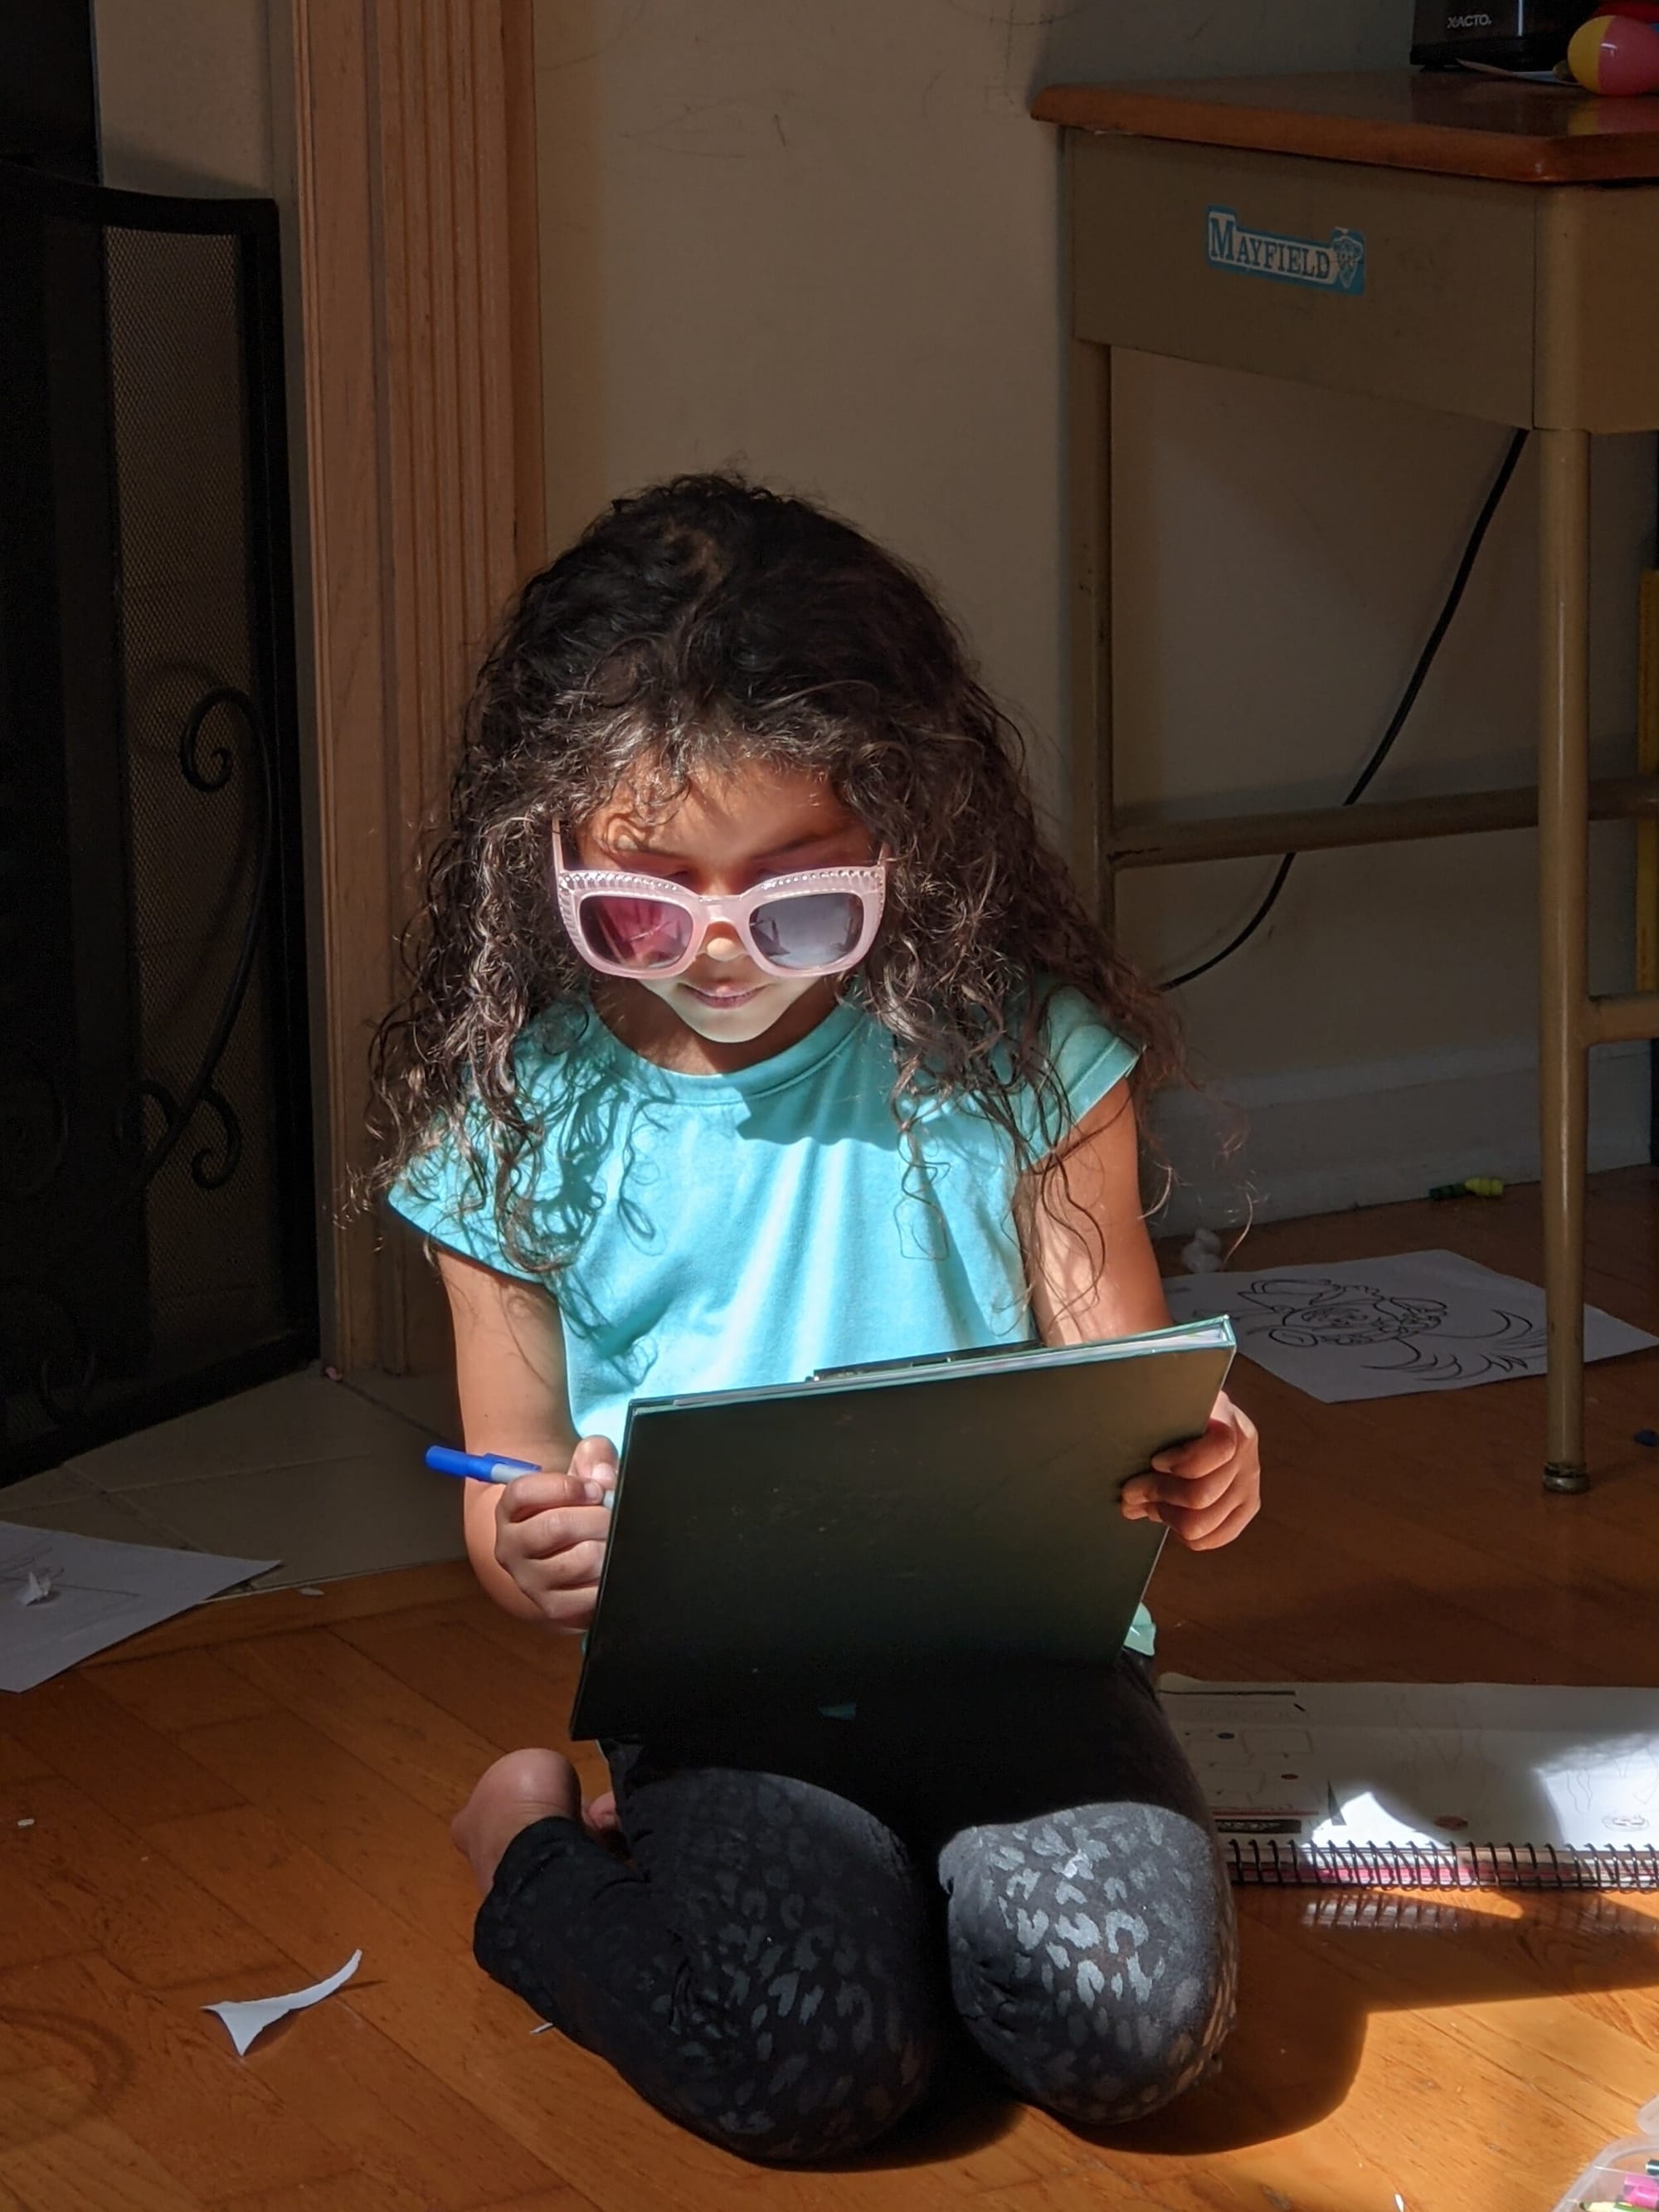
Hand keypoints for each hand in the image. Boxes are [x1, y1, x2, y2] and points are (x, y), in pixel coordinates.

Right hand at [494, 1433, 616, 1629]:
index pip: (523, 1493)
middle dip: (596, 1517)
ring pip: (577, 1561)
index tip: (594, 1488)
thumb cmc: (576, 1507)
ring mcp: (529, 1581)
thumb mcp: (581, 1474)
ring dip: (607, 1547)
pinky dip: (610, 1577)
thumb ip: (593, 1458)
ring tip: (615, 1539)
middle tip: (613, 1515)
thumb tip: (604, 1476)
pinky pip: (589, 1595)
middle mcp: (511, 1547)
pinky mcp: (554, 1608)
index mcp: (509, 1510)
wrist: (573, 1555)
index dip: (565, 1486)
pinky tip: (613, 1566)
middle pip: (555, 1527)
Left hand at [1120, 1390, 1259, 1551]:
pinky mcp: (1247, 1506)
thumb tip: (1128, 1441)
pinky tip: (1170, 1518)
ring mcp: (1249, 1481)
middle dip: (1158, 1494)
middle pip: (1202, 1495)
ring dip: (1166, 1516)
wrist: (1205, 1416)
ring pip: (1204, 1523)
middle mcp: (1245, 1451)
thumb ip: (1159, 1417)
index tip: (1155, 1461)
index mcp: (1228, 1419)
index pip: (1219, 1448)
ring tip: (1146, 1505)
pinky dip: (1185, 1535)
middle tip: (1131, 1492)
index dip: (1183, 1461)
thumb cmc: (1176, 1412)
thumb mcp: (1170, 1405)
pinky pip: (1215, 1537)